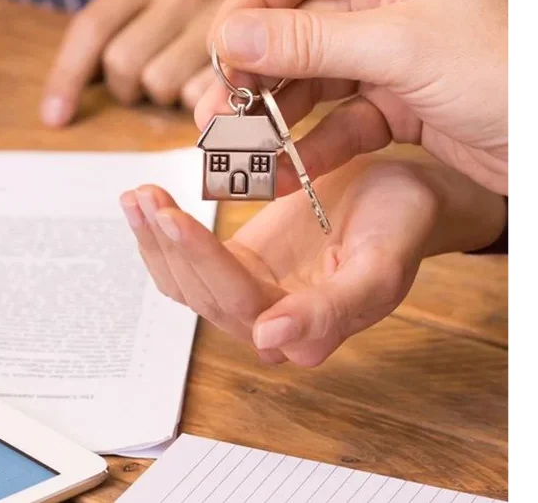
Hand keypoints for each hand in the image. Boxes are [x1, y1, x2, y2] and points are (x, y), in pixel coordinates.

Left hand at [40, 0, 247, 126]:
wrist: (295, 2)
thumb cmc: (215, 18)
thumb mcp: (163, 7)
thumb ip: (121, 36)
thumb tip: (62, 103)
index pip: (92, 29)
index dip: (67, 78)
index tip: (55, 117)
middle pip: (122, 65)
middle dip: (129, 86)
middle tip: (152, 81)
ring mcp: (219, 19)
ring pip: (158, 86)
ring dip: (166, 95)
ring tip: (188, 79)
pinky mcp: (250, 55)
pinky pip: (199, 99)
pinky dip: (201, 103)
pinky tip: (215, 87)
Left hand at [119, 154, 506, 366]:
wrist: (402, 198)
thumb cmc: (401, 225)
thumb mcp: (380, 264)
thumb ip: (333, 309)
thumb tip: (267, 342)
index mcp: (307, 332)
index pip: (239, 301)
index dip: (202, 260)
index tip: (172, 217)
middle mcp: (269, 324)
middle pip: (202, 293)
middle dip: (168, 243)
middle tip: (143, 196)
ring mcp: (249, 297)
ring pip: (185, 282)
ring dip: (155, 240)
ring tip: (136, 196)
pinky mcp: (237, 268)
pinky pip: (189, 262)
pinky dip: (163, 235)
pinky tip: (145, 204)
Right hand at [197, 0, 509, 195]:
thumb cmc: (502, 73)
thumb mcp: (399, 47)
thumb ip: (308, 42)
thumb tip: (229, 37)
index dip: (250, 8)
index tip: (220, 52)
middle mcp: (380, 4)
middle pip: (290, 32)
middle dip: (252, 75)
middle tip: (216, 113)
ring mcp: (384, 58)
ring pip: (307, 84)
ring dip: (271, 119)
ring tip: (238, 151)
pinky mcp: (391, 107)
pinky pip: (334, 125)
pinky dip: (308, 150)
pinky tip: (282, 174)